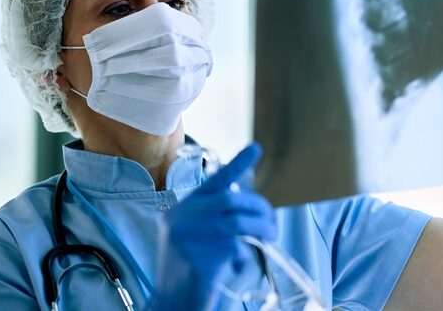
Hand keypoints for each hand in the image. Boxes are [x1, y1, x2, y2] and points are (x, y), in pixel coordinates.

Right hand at [146, 143, 276, 310]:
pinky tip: (239, 262)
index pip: (214, 181)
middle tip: (271, 224)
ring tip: (269, 239)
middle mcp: (182, 218)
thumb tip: (249, 208)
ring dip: (261, 230)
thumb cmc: (188, 271)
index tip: (256, 148)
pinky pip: (235, 246)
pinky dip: (244, 253)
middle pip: (232, 200)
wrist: (171, 303)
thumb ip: (213, 218)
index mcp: (181, 210)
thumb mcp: (195, 237)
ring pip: (238, 222)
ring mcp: (188, 237)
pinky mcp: (198, 257)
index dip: (238, 164)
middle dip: (259, 210)